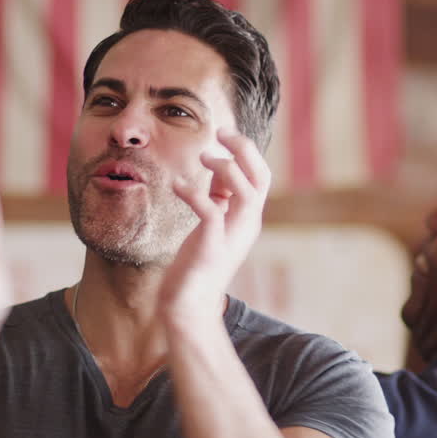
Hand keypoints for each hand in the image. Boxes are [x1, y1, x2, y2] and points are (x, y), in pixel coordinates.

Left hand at [159, 128, 269, 321]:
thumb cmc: (198, 263)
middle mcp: (246, 226)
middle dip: (244, 150)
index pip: (261, 176)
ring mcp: (232, 237)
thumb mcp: (212, 223)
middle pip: (261, 178)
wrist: (189, 305)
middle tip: (221, 132)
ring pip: (246, 192)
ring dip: (226, 168)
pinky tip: (176, 186)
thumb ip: (218, 197)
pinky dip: (194, 193)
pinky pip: (211, 212)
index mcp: (247, 218)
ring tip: (202, 158)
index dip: (246, 151)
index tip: (223, 134)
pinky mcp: (212, 248)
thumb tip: (216, 167)